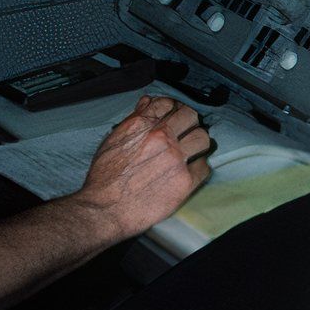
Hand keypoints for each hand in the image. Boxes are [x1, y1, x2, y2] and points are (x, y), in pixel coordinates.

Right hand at [72, 95, 212, 238]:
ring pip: (203, 138)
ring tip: (191, 150)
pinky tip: (190, 170)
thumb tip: (148, 102)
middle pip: (191, 116)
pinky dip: (199, 166)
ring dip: (198, 142)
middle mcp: (161, 138)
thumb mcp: (113, 140)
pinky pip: (205, 166)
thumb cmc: (104, 176)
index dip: (172, 108)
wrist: (105, 208)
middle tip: (186, 131)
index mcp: (141, 125)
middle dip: (189, 121)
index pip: (168, 103)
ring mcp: (176, 159)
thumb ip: (133, 120)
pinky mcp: (186, 181)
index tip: (173, 115)